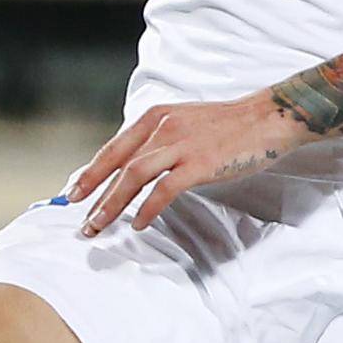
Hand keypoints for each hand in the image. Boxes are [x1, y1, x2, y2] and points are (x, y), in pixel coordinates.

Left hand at [68, 94, 311, 235]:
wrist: (267, 118)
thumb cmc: (229, 125)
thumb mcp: (185, 122)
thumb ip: (160, 140)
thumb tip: (135, 168)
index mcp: (156, 116)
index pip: (114, 148)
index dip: (90, 172)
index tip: (74, 192)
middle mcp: (163, 127)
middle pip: (117, 163)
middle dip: (92, 193)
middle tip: (79, 218)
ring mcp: (182, 145)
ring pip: (133, 175)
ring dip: (112, 204)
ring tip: (98, 226)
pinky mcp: (200, 163)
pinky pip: (164, 190)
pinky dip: (148, 208)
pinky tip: (139, 223)